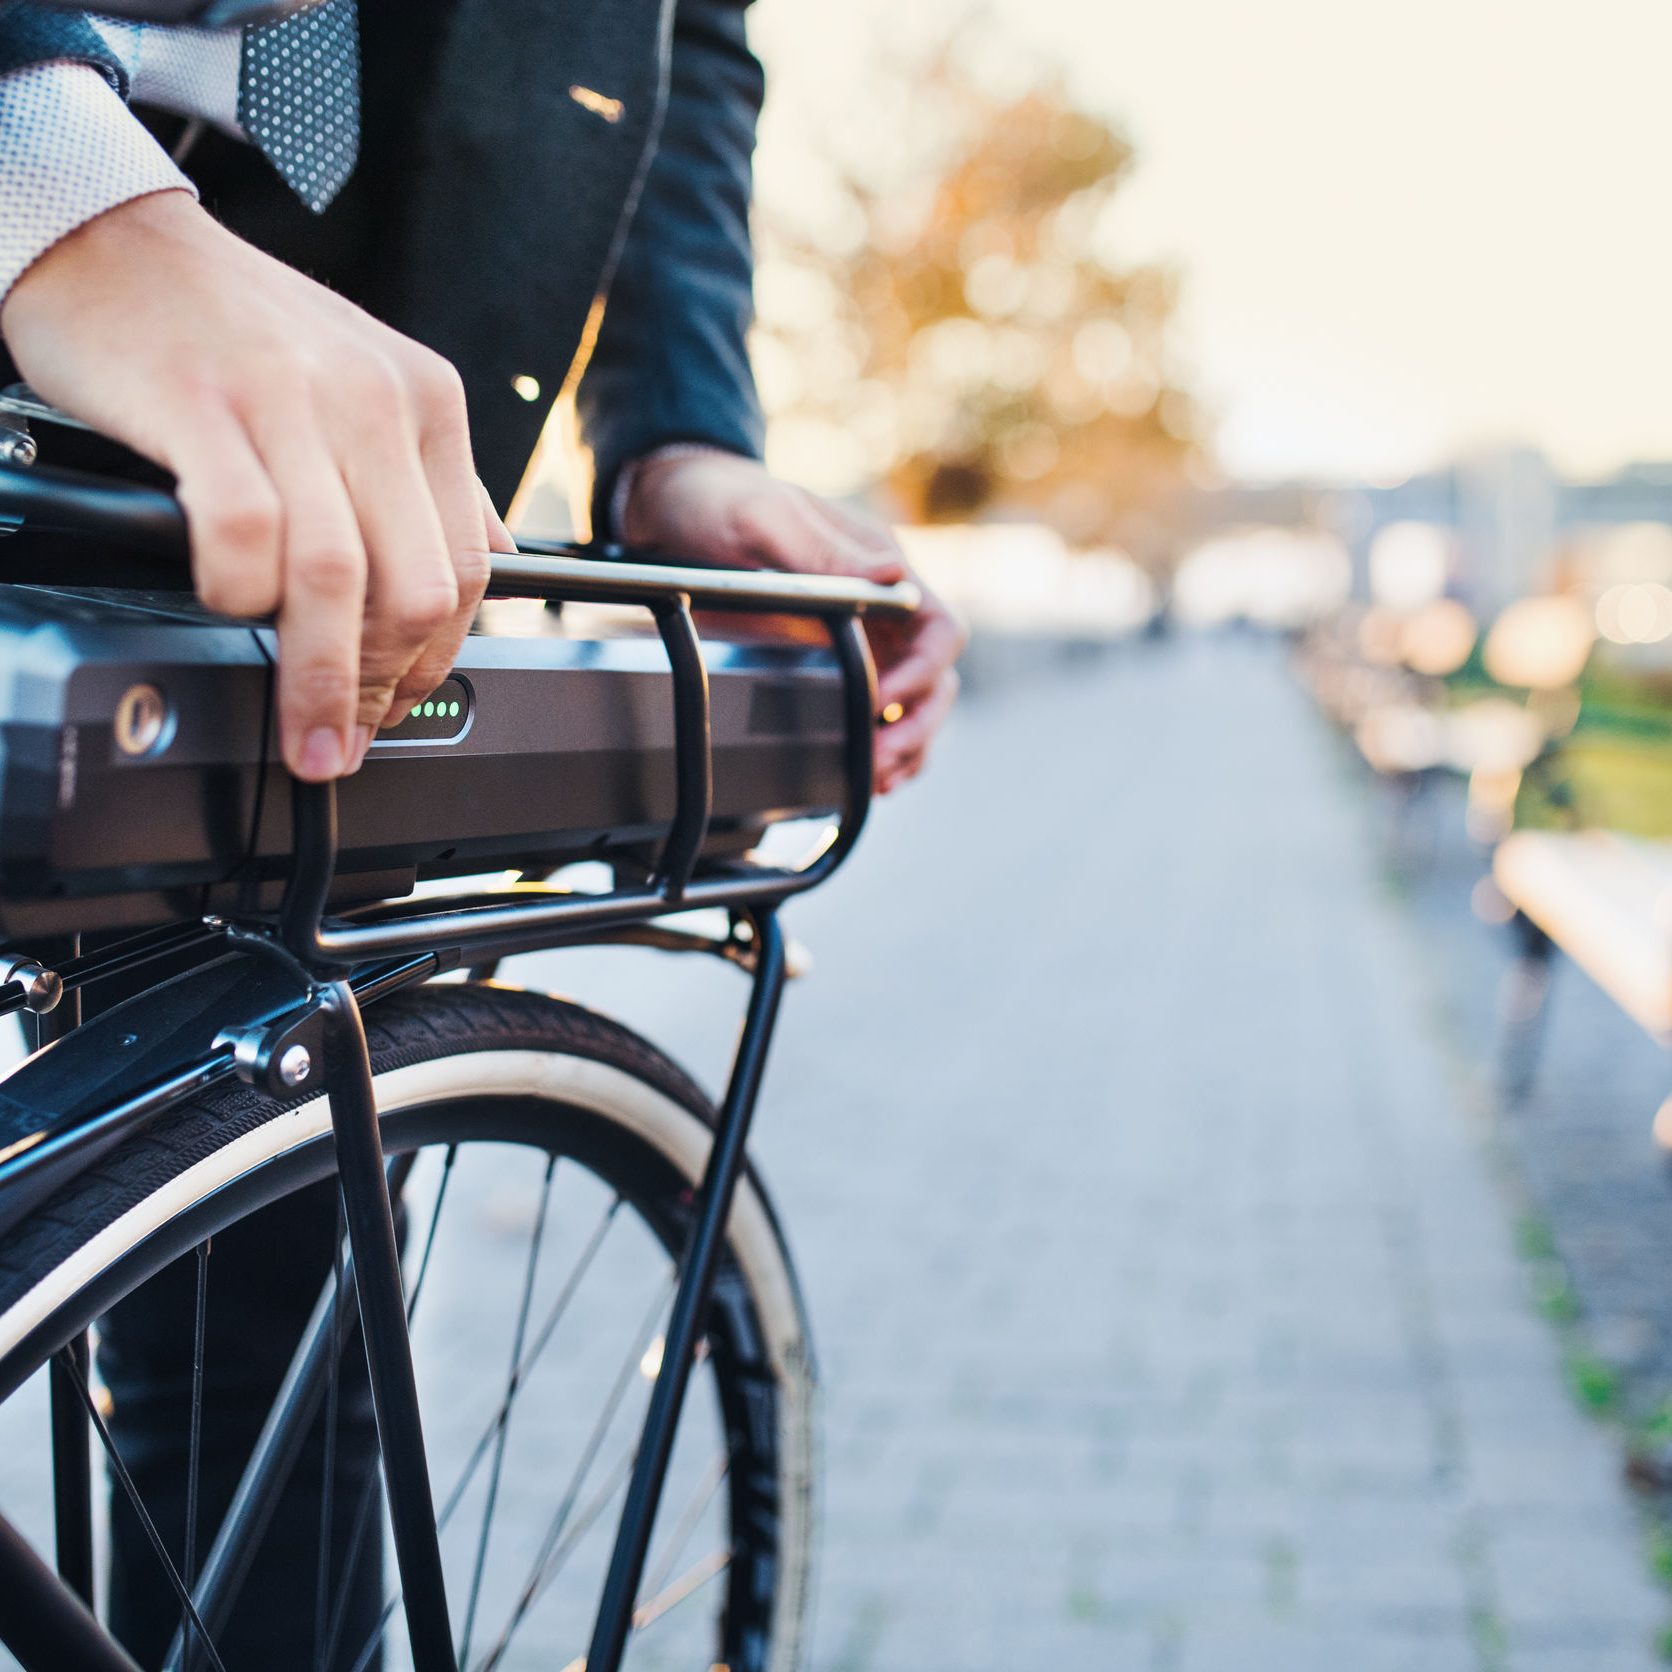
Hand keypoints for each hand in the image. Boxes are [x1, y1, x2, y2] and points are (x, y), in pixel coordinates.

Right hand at [1, 190, 506, 779]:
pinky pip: (245, 532)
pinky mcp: (204, 404)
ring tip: (305, 731)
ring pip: (337, 576)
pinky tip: (227, 605)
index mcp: (427, 402)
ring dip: (322, 677)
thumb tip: (498, 558)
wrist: (114, 236)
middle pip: (413, 587)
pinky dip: (238, 592)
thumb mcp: (369, 380)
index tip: (402, 707)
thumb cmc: (237, 324)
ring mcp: (290, 400)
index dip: (438, 661)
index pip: (468, 568)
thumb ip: (434, 474)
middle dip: (386, 685)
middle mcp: (373, 400)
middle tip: (349, 735)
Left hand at [622, 451, 963, 793]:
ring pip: (913, 705)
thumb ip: (824, 549)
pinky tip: (864, 776)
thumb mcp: (766, 517)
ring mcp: (859, 639)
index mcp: (879, 566)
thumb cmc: (721, 499)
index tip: (884, 702)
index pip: (939, 629)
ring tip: (876, 779)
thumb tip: (892, 574)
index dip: (924, 673)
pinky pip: (873, 714)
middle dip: (917, 724)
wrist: (673, 508)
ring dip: (906, 746)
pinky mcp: (830, 663)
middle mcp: (880, 607)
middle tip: (879, 760)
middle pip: (936, 678)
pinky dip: (877, 746)